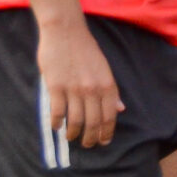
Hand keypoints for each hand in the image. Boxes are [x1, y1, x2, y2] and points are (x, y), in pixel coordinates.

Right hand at [36, 18, 122, 149]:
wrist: (66, 32)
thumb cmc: (86, 50)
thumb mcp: (105, 70)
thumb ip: (111, 91)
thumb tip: (120, 109)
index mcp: (108, 86)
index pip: (110, 117)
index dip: (106, 133)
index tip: (103, 142)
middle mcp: (93, 90)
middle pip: (93, 123)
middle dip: (91, 138)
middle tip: (87, 144)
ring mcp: (74, 90)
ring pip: (75, 121)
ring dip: (73, 134)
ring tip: (71, 138)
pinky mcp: (56, 87)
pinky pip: (57, 112)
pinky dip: (57, 123)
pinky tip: (56, 127)